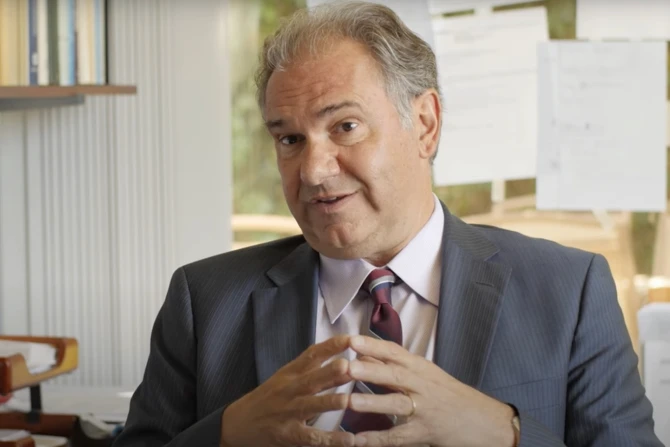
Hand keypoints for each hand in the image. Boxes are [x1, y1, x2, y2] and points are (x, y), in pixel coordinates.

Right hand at [221, 335, 355, 446]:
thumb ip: (313, 369)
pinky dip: (330, 439)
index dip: (330, 347)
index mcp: (290, 373)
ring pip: (311, 406)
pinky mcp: (289, 435)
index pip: (311, 355)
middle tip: (348, 365)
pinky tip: (348, 439)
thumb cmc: (267, 398)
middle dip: (329, 372)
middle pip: (311, 379)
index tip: (350, 339)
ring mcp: (288, 413)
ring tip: (348, 400)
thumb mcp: (285, 378)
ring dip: (329, 403)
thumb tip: (345, 359)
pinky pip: (312, 437)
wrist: (237, 424)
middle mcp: (289, 390)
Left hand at [346, 336, 515, 446]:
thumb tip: (364, 352)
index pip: (394, 352)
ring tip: (348, 402)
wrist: (484, 420)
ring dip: (371, 403)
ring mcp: (424, 410)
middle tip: (347, 366)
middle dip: (370, 370)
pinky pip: (397, 437)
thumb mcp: (426, 373)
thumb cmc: (450, 395)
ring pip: (396, 404)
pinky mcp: (424, 432)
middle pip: (394, 375)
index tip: (351, 340)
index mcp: (420, 367)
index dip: (373, 346)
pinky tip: (357, 440)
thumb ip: (396, 364)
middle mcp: (422, 385)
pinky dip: (377, 439)